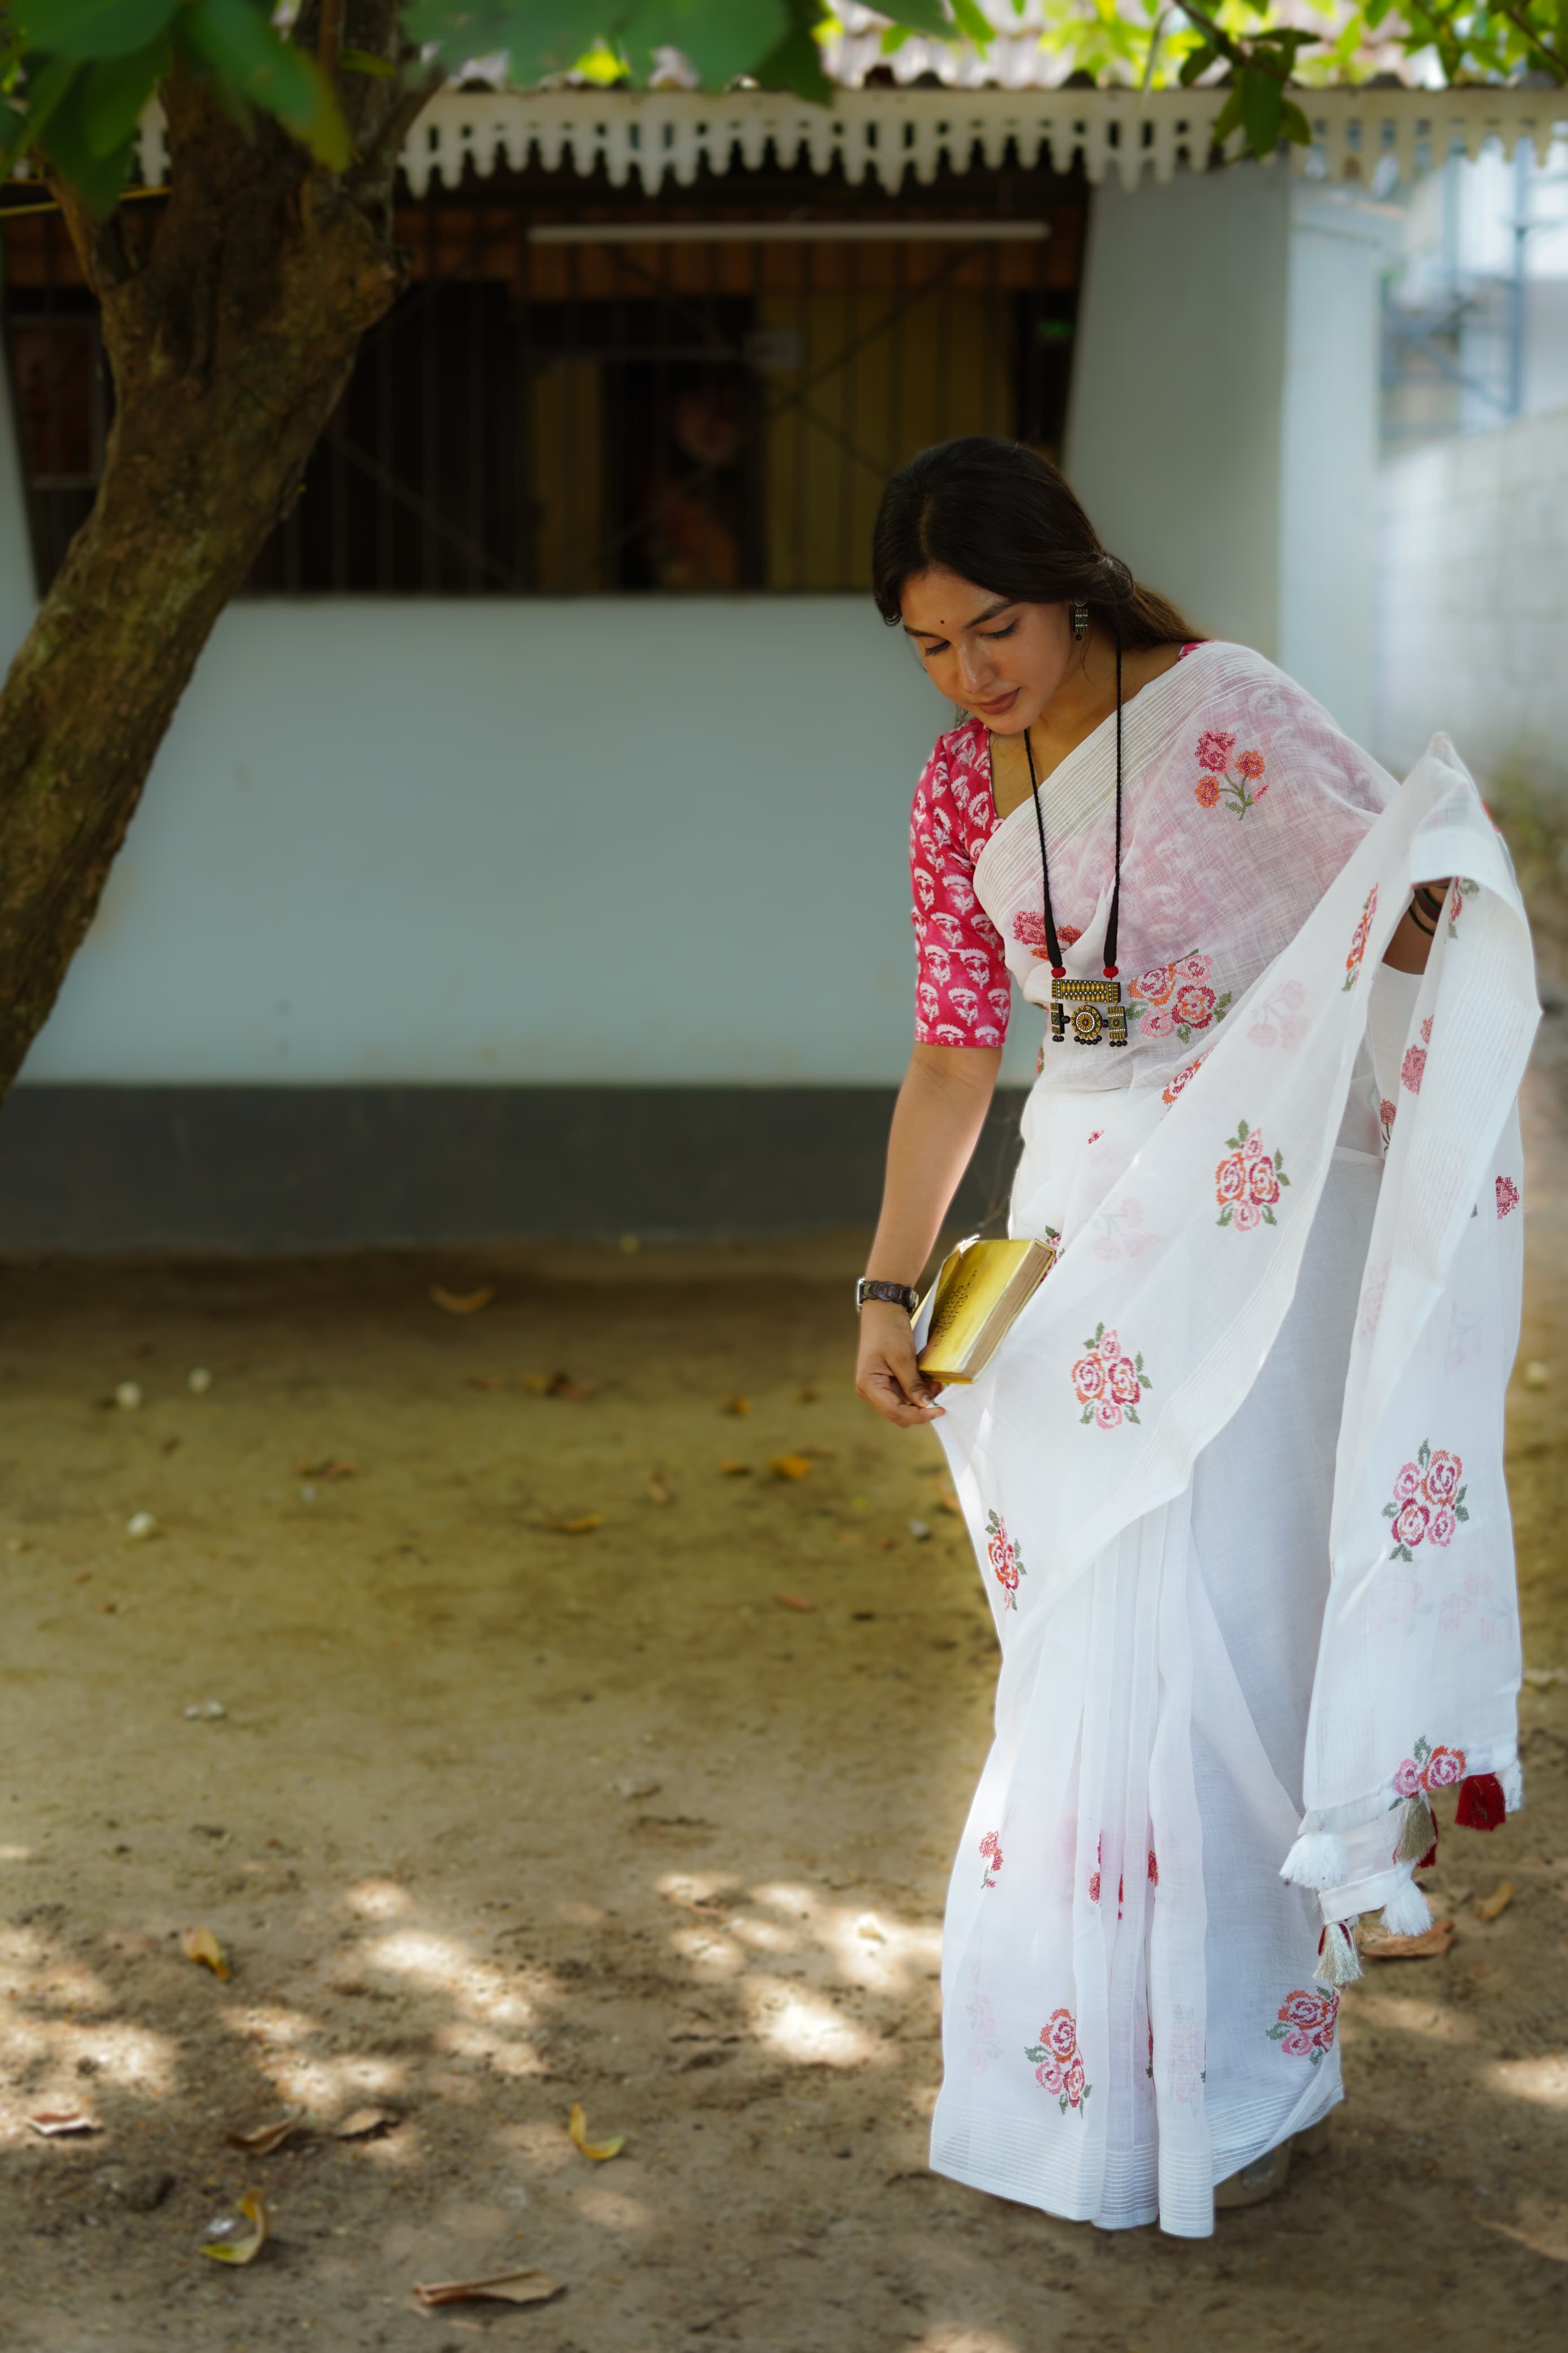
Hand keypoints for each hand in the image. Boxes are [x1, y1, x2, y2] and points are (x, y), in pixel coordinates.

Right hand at [856, 1301, 944, 1426]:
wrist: (883, 1310)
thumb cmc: (887, 1330)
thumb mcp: (902, 1357)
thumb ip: (913, 1384)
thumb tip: (925, 1405)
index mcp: (868, 1386)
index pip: (895, 1412)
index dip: (919, 1415)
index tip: (940, 1409)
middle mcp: (870, 1390)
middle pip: (899, 1412)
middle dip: (920, 1407)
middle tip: (940, 1395)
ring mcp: (878, 1386)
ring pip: (903, 1404)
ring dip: (921, 1398)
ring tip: (936, 1385)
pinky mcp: (886, 1380)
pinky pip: (904, 1393)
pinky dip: (918, 1390)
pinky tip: (928, 1380)